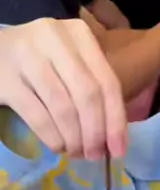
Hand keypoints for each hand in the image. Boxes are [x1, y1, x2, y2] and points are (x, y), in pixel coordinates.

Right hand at [0, 19, 126, 159]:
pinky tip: (57, 146)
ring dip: (74, 138)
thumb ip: (93, 86)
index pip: (107, 81)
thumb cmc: (40, 60)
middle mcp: (55, 38)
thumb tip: (113, 136)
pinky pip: (38, 115)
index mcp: (79, 33)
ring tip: (76, 152)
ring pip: (63, 107)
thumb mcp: (69, 59)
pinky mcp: (5, 78)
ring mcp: (27, 56)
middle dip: (95, 132)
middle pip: (87, 95)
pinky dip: (52, 136)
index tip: (119, 150)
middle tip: (95, 155)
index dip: (116, 120)